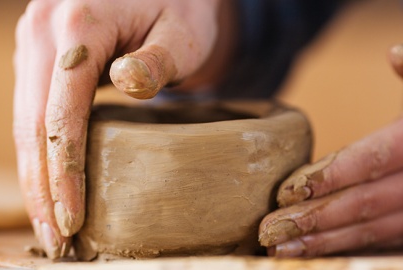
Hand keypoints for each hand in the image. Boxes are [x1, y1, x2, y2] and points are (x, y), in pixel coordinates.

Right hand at [13, 0, 235, 257]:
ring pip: (23, 120)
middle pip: (31, 123)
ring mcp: (35, 41)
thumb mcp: (183, 29)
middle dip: (41, 187)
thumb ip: (158, 58)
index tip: (72, 219)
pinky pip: (30, 109)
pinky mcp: (39, 54)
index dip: (64, 172)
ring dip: (33, 175)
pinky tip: (48, 181)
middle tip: (55, 240)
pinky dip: (37, 151)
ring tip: (48, 222)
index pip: (61, 112)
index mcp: (78, 23)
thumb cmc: (181, 7)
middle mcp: (43, 30)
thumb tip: (128, 83)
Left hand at [259, 44, 402, 256]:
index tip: (287, 191)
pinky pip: (379, 241)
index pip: (371, 160)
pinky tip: (312, 251)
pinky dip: (344, 247)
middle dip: (314, 218)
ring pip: (370, 230)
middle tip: (269, 228)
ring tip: (279, 249)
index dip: (330, 177)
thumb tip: (395, 53)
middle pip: (363, 203)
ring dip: (323, 242)